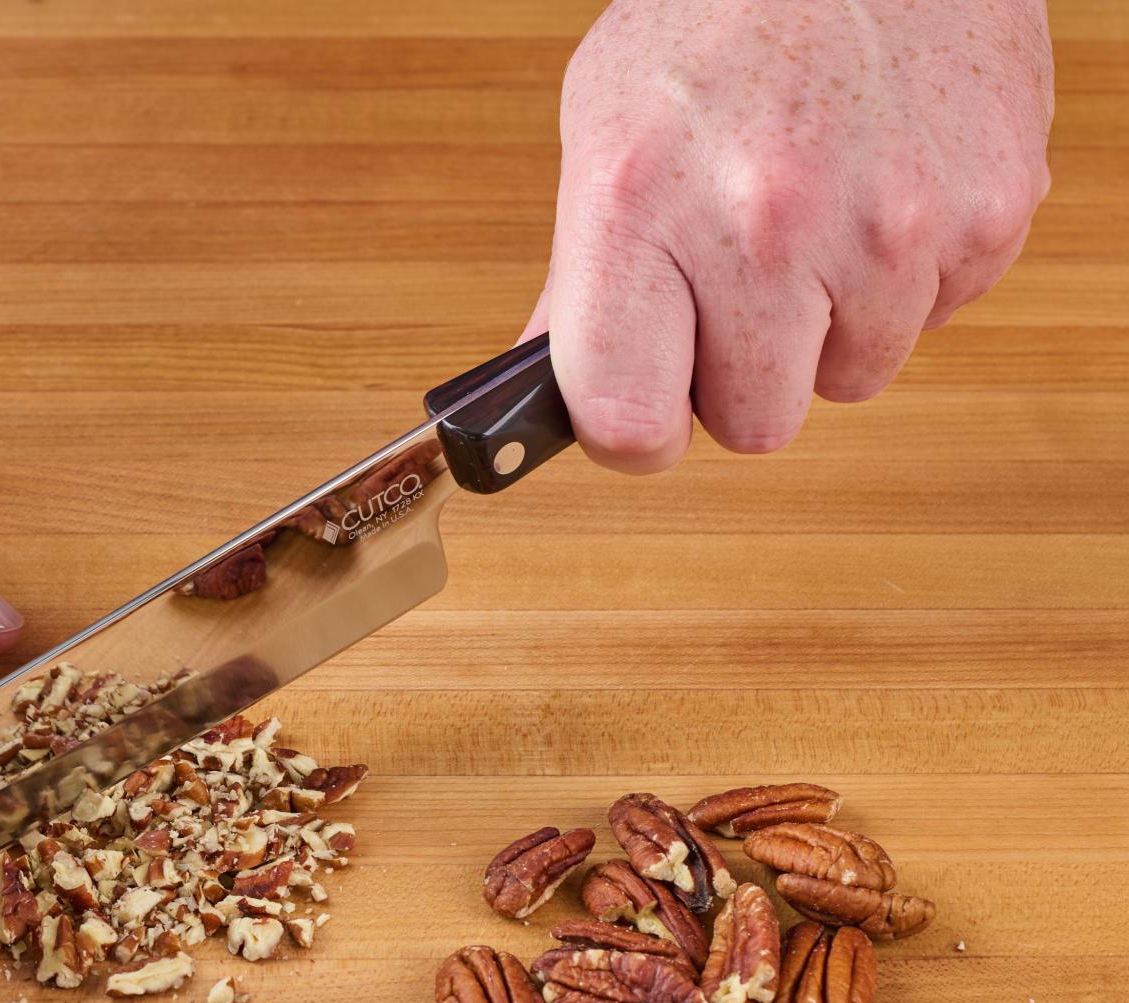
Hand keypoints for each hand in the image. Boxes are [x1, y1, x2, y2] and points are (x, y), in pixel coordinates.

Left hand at [528, 0, 1053, 468]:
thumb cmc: (718, 22)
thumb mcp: (605, 134)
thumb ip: (577, 281)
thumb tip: (547, 402)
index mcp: (640, 204)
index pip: (626, 420)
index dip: (632, 432)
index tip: (639, 407)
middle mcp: (765, 220)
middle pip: (756, 425)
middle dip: (742, 374)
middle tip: (734, 287)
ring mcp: (888, 223)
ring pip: (851, 377)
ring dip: (830, 324)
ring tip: (812, 217)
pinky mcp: (986, 215)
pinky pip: (935, 318)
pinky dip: (906, 277)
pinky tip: (876, 191)